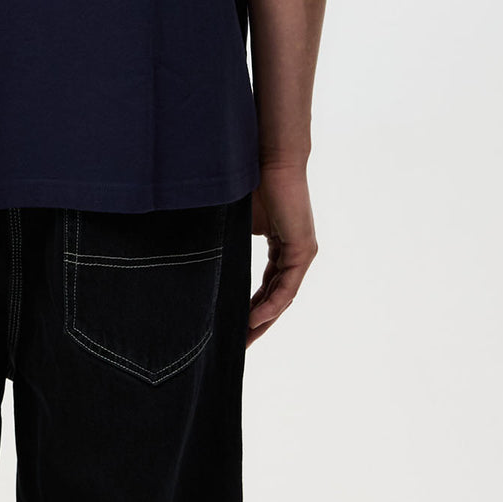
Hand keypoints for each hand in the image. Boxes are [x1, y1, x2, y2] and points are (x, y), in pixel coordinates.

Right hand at [246, 161, 317, 346]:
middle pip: (275, 298)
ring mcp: (301, 252)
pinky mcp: (304, 249)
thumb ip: (229, 240)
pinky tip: (254, 319)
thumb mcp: (237, 220)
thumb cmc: (250, 180)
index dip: (250, 307)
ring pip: (282, 297)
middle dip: (256, 322)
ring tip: (244, 339)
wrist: (270, 157)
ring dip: (264, 320)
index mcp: (279, 245)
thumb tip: (198, 255)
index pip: (266, 286)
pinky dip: (271, 305)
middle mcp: (293, 253)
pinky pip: (287, 287)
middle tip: (238, 344)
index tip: (233, 325)